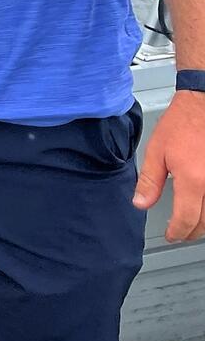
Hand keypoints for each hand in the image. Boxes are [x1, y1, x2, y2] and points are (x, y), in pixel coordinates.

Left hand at [133, 90, 204, 241]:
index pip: (186, 220)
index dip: (177, 232)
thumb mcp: (156, 152)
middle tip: (180, 232)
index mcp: (194, 180)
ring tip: (192, 224)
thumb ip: (150, 181)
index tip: (172, 235)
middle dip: (192, 232)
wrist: (203, 105)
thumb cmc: (182, 123)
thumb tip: (141, 203)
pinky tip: (203, 206)